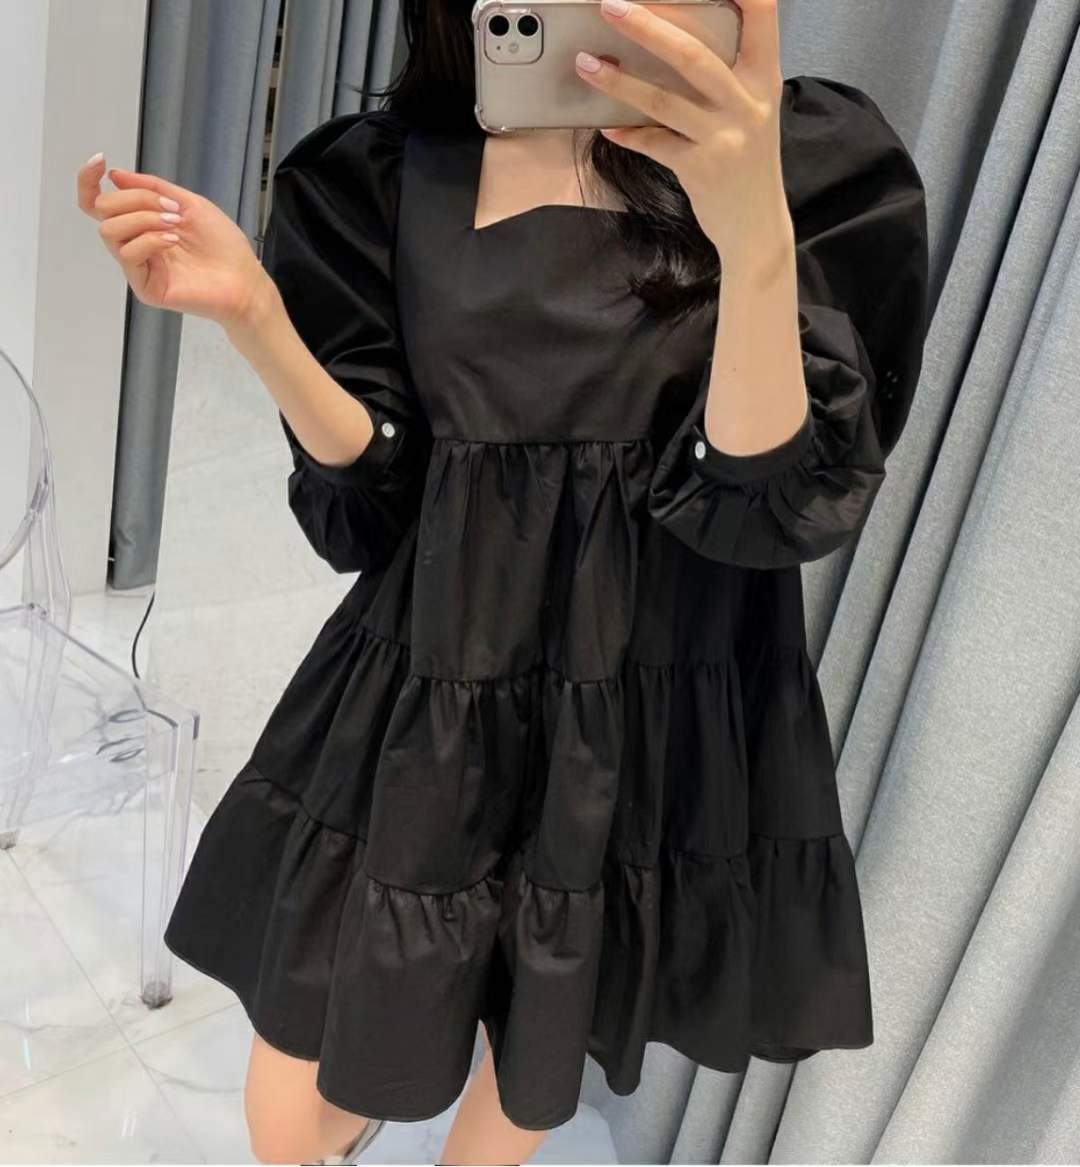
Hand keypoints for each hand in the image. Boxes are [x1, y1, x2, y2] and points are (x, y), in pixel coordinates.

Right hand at [76, 153, 274, 328]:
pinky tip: (173, 241)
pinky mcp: (145, 287)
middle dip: (135, 199)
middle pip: (103, 210)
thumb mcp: (189, 203)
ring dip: (142, 218)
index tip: (100, 162)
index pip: (98, 204)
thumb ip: (152, 187)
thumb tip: (115, 175)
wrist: (244, 279)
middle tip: (171, 208)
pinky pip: (129, 254)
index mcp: (141, 225)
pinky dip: (150, 240)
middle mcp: (134, 244)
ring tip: (176, 224)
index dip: (89, 181)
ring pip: (109, 230)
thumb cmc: (223, 245)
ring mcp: (138, 267)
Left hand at [574, 0, 788, 262]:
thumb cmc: (747, 161)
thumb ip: (727, 75)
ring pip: (664, 101)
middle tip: (611, 7)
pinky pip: (655, 144)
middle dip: (648, 25)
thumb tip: (673, 39)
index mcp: (763, 78)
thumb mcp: (752, 110)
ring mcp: (723, 137)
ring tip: (587, 63)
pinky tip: (607, 126)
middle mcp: (747, 103)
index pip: (762, 16)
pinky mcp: (700, 168)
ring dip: (620, 81)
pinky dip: (628, 133)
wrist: (757, 224)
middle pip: (693, 55)